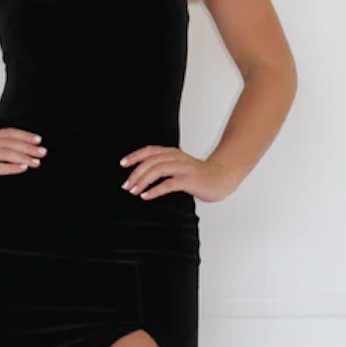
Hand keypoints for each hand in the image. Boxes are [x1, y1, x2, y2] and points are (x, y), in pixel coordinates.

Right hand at [0, 126, 46, 191]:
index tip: (38, 140)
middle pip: (10, 143)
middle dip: (28, 147)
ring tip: (36, 161)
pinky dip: (11, 167)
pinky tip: (22, 168)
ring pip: (5, 153)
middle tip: (42, 152)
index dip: (24, 135)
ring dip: (23, 157)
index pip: (8, 133)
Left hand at [118, 145, 237, 202]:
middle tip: (126, 185)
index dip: (135, 156)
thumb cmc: (200, 175)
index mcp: (173, 153)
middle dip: (135, 173)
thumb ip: (165, 166)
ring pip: (157, 170)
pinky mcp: (190, 180)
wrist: (223, 177)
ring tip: (133, 191)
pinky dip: (155, 190)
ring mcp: (184, 168)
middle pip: (150, 161)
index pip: (150, 151)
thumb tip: (142, 176)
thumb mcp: (180, 166)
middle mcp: (177, 157)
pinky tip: (146, 196)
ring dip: (142, 181)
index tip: (122, 164)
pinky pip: (168, 184)